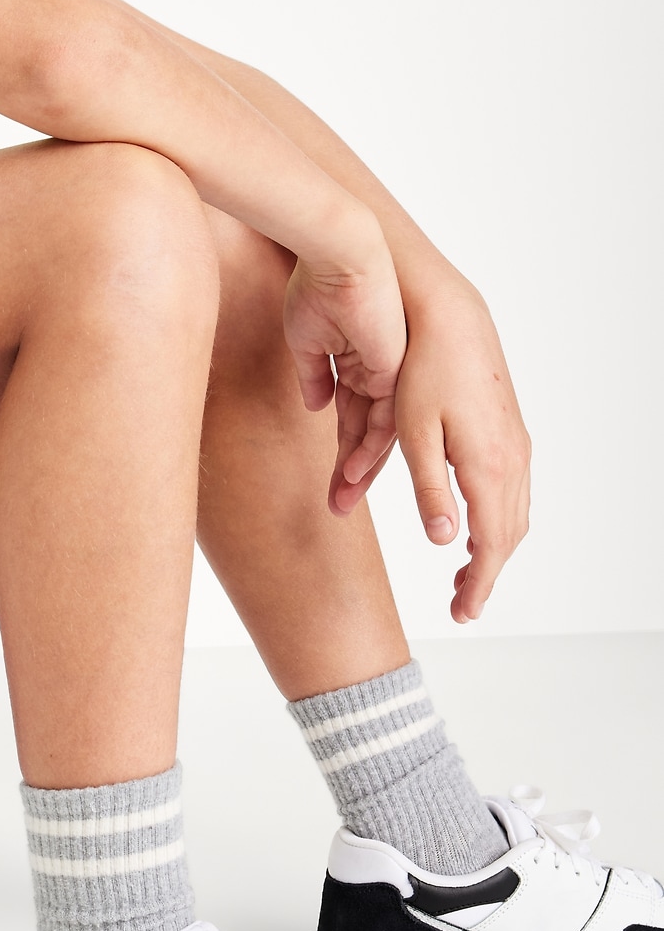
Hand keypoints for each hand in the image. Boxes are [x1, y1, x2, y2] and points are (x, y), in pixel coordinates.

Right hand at [283, 229, 407, 505]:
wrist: (339, 256)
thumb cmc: (316, 286)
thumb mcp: (306, 339)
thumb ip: (314, 375)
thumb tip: (318, 405)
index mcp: (358, 363)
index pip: (351, 417)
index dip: (341, 449)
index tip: (331, 481)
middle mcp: (378, 374)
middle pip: (367, 433)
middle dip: (352, 472)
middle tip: (337, 506)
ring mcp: (390, 375)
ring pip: (378, 434)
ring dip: (359, 469)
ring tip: (341, 501)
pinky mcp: (394, 373)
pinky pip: (385, 420)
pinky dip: (368, 448)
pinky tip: (352, 471)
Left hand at [389, 278, 530, 621]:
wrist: (448, 317)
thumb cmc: (422, 372)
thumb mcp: (413, 434)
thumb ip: (431, 491)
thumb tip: (445, 541)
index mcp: (488, 468)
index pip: (489, 545)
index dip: (477, 584)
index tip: (462, 613)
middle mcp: (513, 459)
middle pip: (507, 536)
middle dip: (486, 573)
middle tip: (461, 603)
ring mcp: (517, 444)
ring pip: (515, 513)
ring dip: (494, 547)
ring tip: (465, 572)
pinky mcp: (511, 430)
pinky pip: (514, 490)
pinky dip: (498, 518)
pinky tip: (476, 521)